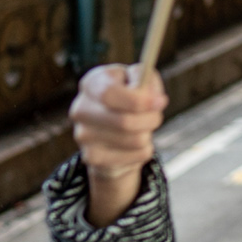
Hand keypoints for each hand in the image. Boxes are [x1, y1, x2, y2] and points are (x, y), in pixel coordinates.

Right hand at [69, 64, 167, 226]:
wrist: (119, 135)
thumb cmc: (135, 100)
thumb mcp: (144, 82)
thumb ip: (148, 81)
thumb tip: (151, 95)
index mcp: (92, 82)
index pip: (110, 90)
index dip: (138, 98)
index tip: (161, 101)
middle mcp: (80, 108)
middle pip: (123, 120)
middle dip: (150, 120)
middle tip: (159, 115)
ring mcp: (82, 136)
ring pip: (130, 140)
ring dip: (148, 136)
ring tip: (146, 130)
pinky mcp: (90, 160)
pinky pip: (129, 159)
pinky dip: (142, 153)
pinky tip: (137, 148)